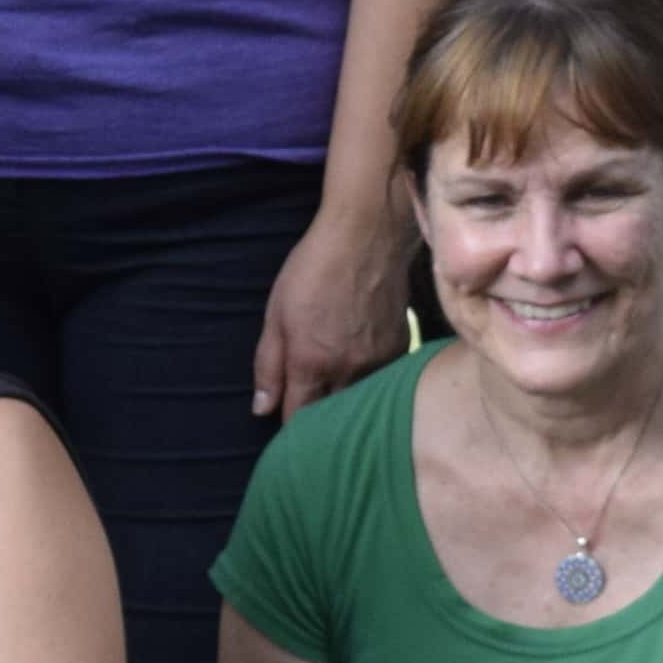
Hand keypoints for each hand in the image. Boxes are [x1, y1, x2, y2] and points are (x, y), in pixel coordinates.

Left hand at [251, 204, 414, 417]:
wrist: (367, 237)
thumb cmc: (313, 269)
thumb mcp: (276, 315)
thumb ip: (268, 367)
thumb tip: (261, 409)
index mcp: (311, 363)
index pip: (298, 418)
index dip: (289, 426)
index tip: (285, 418)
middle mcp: (348, 370)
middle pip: (331, 417)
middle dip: (317, 418)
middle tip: (308, 404)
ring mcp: (379, 363)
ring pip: (359, 401)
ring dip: (344, 401)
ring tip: (334, 387)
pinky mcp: (400, 350)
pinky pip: (382, 381)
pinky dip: (369, 381)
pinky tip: (359, 365)